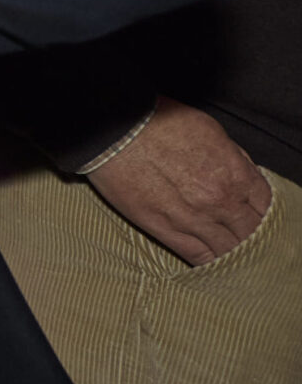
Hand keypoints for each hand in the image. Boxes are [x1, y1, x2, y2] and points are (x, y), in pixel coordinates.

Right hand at [87, 97, 270, 265]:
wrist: (116, 130)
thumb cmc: (159, 122)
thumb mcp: (212, 131)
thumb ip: (234, 159)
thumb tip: (243, 175)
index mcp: (235, 175)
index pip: (266, 207)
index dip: (264, 212)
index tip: (258, 213)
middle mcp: (220, 202)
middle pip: (252, 233)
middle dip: (252, 234)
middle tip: (247, 234)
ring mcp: (193, 219)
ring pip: (229, 250)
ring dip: (234, 251)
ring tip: (233, 250)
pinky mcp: (164, 229)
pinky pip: (197, 255)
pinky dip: (209, 261)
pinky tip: (213, 260)